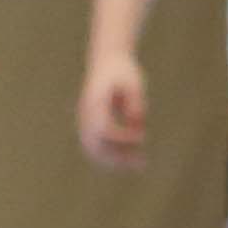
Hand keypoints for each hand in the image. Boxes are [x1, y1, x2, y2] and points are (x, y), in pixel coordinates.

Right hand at [75, 54, 146, 171]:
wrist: (107, 61)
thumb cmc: (123, 71)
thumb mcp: (134, 83)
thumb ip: (135, 102)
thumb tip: (137, 121)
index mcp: (95, 103)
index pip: (103, 130)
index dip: (122, 138)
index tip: (142, 136)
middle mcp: (86, 115)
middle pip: (96, 145)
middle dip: (118, 157)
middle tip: (142, 163)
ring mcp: (84, 121)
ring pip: (94, 150)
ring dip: (115, 161)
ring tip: (140, 165)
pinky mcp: (90, 125)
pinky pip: (96, 147)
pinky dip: (111, 156)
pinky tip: (131, 161)